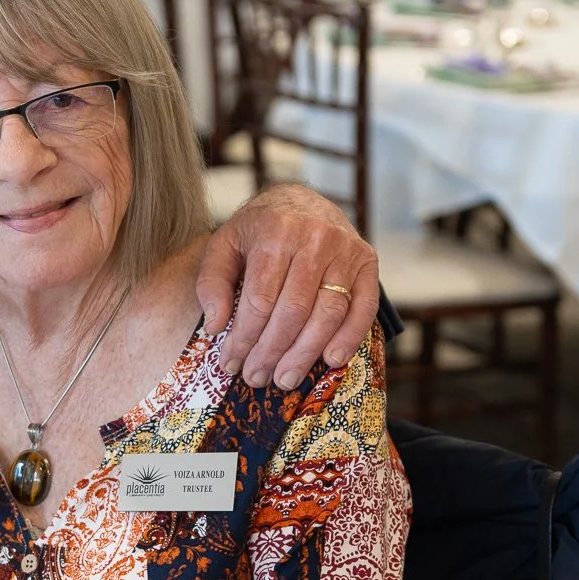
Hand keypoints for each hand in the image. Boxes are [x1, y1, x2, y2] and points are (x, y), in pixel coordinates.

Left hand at [195, 185, 379, 389]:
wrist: (302, 200)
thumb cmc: (258, 230)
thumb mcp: (224, 245)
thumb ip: (211, 283)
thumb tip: (215, 327)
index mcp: (274, 232)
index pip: (259, 300)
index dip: (244, 338)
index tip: (230, 364)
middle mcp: (314, 239)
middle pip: (293, 311)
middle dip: (271, 352)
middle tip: (256, 378)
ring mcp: (345, 250)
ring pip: (328, 313)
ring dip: (306, 353)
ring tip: (285, 379)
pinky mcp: (367, 261)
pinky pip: (363, 306)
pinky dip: (350, 337)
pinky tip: (331, 361)